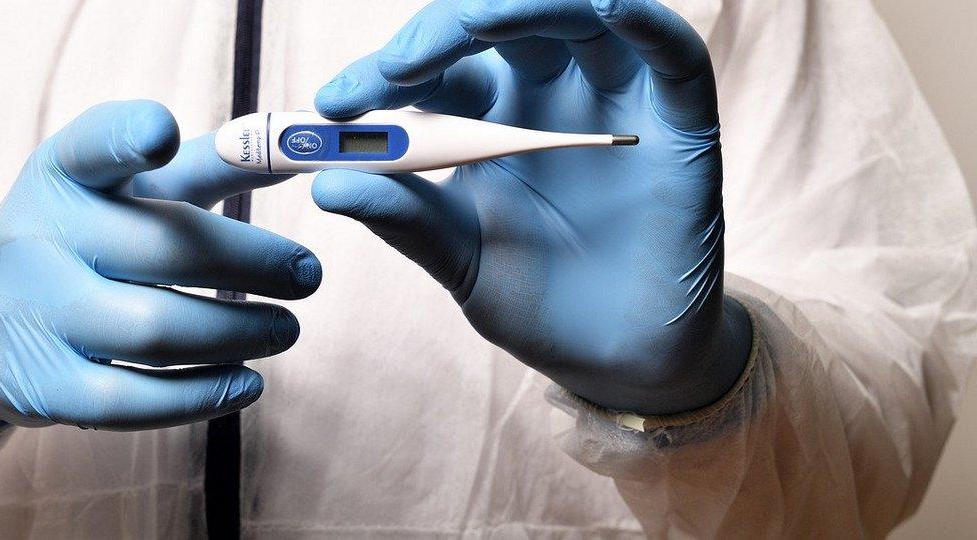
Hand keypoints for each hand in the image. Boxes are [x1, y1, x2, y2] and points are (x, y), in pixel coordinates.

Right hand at [0, 101, 320, 436]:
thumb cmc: (83, 241)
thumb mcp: (127, 191)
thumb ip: (209, 165)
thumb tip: (299, 147)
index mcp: (63, 175)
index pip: (91, 146)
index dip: (128, 137)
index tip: (164, 133)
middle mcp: (38, 238)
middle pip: (162, 249)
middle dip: (252, 263)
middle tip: (310, 276)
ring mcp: (35, 316)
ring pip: (156, 331)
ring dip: (240, 333)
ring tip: (288, 329)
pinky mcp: (44, 387)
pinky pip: (134, 401)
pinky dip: (203, 395)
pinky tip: (250, 381)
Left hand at [312, 0, 750, 413]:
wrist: (618, 361)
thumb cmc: (537, 304)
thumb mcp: (460, 261)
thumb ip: (405, 219)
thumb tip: (326, 185)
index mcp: (488, 121)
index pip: (434, 69)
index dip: (384, 73)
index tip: (333, 107)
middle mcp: (548, 96)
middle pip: (498, 23)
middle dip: (441, 32)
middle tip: (395, 70)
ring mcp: (614, 101)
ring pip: (576, 15)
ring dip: (522, 4)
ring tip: (475, 20)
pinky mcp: (678, 122)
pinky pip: (671, 54)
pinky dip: (641, 21)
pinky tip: (606, 3)